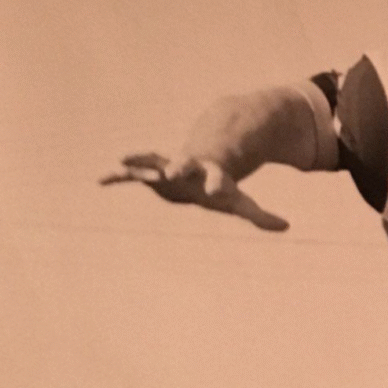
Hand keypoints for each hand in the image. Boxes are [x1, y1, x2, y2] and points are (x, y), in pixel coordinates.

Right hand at [100, 153, 288, 230]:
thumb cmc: (218, 187)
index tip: (219, 191)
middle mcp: (188, 167)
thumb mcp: (238, 203)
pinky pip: (131, 173)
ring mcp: (167, 166)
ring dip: (140, 162)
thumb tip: (287, 226)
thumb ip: (261, 216)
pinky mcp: (150, 172)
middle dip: (178, 165)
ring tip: (122, 160)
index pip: (219, 179)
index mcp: (212, 174)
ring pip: (152, 161)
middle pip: (184, 164)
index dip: (220, 184)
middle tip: (172, 169)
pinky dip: (117, 176)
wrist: (196, 166)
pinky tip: (100, 179)